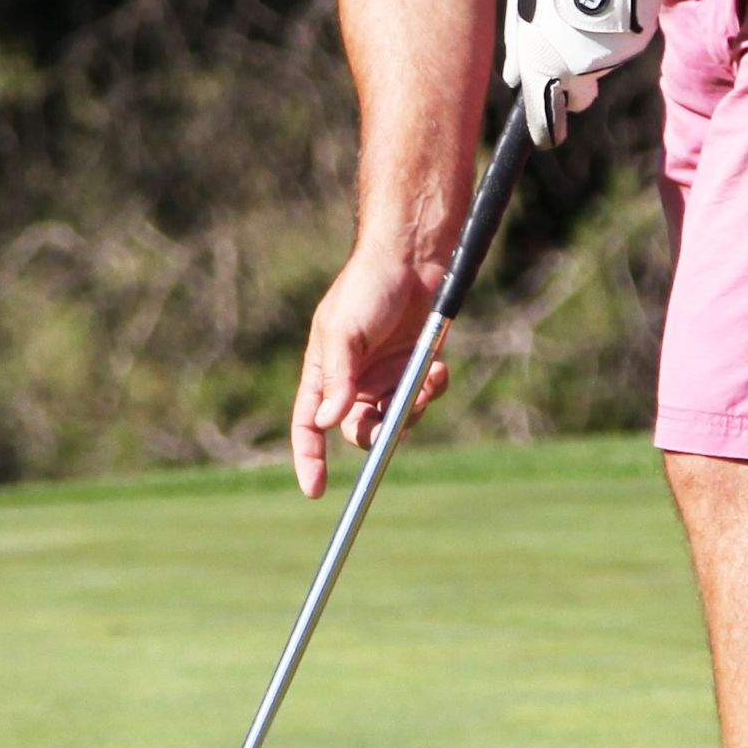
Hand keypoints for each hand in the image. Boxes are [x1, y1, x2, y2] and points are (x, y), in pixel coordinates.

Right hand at [291, 243, 443, 495]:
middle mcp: (353, 382)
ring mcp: (386, 377)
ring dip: (412, 410)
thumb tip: (326, 423)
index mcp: (324, 374)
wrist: (412, 258)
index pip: (308, 426)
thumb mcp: (344, 332)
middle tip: (394, 420)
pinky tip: (438, 367)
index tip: (314, 490)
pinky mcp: (416, 369)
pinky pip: (424, 398)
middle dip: (378, 434)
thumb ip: (337, 379)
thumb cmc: (366, 288)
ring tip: (425, 382)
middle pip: (359, 432)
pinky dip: (432, 389)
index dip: (308, 459)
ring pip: (397, 420)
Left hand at [499, 0, 657, 145]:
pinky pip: (620, 45)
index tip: (548, 137)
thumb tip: (511, 79)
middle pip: (579, 99)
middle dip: (572, 90)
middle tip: (567, 55)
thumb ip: (515, 43)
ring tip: (587, 1)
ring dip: (592, 47)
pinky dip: (614, 32)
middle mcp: (578, 71)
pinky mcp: (638, 45)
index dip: (546, 131)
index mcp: (543, 64)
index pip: (544, 118)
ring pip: (599, 66)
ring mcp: (611, 60)